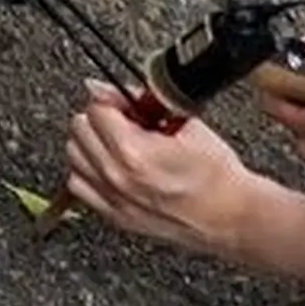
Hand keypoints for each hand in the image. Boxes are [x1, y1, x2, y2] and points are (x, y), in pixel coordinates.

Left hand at [63, 80, 272, 258]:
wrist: (230, 216)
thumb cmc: (216, 175)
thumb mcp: (185, 123)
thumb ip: (144, 102)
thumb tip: (109, 88)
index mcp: (134, 152)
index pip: (96, 109)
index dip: (112, 99)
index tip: (125, 102)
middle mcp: (117, 178)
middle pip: (79, 131)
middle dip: (100, 119)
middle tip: (124, 120)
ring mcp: (114, 200)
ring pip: (74, 157)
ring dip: (91, 144)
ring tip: (117, 142)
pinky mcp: (116, 217)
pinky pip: (79, 186)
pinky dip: (88, 171)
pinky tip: (110, 166)